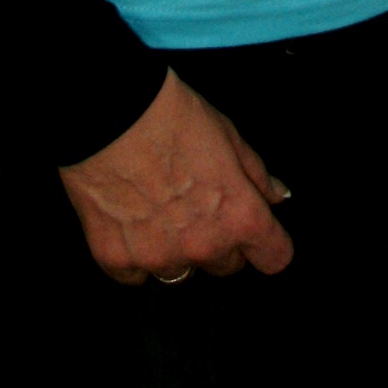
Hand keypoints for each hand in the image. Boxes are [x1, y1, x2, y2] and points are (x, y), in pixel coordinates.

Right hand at [58, 67, 293, 285]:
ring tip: (158, 206)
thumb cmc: (171, 117)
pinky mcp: (117, 260)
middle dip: (220, 240)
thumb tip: (276, 197)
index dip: (269, 243)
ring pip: (181, 271)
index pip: (275, 257)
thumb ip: (257, 175)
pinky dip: (134, 253)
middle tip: (198, 204)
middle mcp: (203, 245)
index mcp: (239, 215)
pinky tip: (129, 217)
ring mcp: (158, 257)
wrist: (111, 113)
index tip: (261, 235)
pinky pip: (135, 274)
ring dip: (176, 249)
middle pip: (227, 265)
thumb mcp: (229, 135)